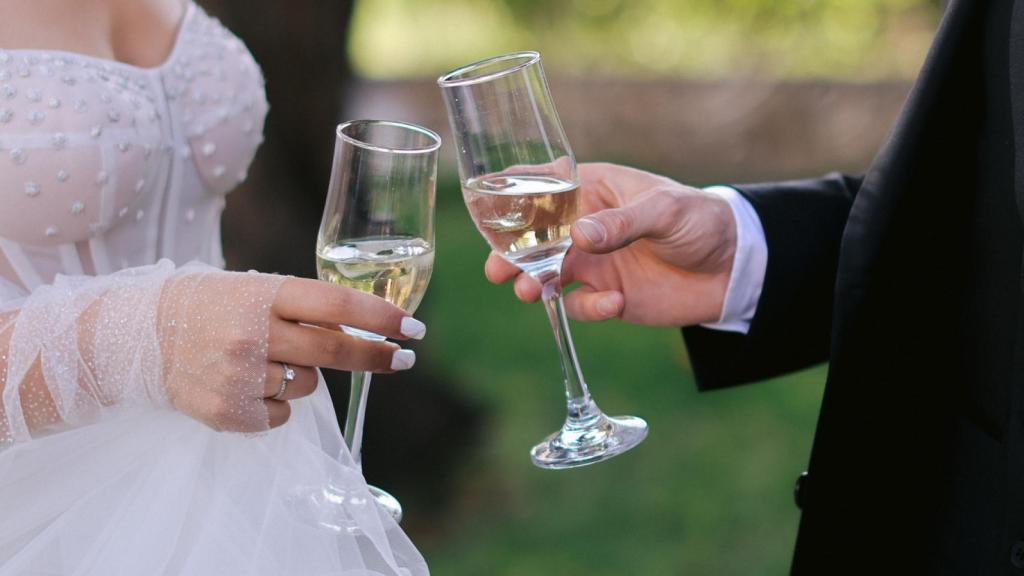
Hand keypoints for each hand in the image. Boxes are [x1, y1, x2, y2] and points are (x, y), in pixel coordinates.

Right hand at [161, 274, 424, 431]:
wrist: (140, 338)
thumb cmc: (211, 308)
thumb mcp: (254, 290)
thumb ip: (302, 307)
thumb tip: (365, 328)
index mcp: (263, 295)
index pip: (335, 304)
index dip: (379, 317)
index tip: (412, 327)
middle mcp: (254, 333)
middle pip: (334, 349)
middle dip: (376, 356)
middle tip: (403, 359)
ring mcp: (241, 374)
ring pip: (308, 385)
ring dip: (302, 376)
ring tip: (263, 361)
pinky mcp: (230, 411)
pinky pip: (281, 414)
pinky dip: (275, 403)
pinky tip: (245, 384)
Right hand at [484, 162, 735, 326]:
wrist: (734, 270)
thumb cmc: (702, 221)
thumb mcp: (666, 211)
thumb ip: (622, 223)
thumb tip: (579, 237)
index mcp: (594, 190)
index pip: (543, 185)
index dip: (510, 191)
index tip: (482, 200)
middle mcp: (585, 226)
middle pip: (532, 238)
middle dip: (509, 252)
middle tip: (497, 269)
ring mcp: (593, 263)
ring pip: (546, 274)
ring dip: (533, 283)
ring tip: (529, 292)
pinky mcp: (606, 296)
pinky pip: (580, 306)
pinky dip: (589, 309)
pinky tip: (614, 304)